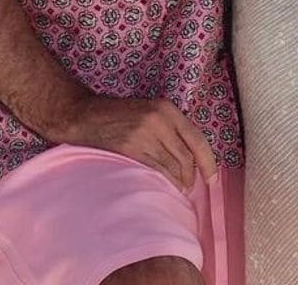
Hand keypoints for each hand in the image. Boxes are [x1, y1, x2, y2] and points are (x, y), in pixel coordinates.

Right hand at [60, 93, 217, 190]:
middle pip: (186, 158)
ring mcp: (144, 135)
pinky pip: (155, 173)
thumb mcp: (150, 112)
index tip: (213, 179)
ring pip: (172, 168)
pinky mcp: (130, 150)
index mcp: (167, 109)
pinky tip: (159, 186)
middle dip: (190, 177)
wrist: (84, 114)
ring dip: (177, 183)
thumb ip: (170, 129)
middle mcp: (159, 121)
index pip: (197, 140)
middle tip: (187, 187)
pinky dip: (161, 182)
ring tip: (174, 188)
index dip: (209, 162)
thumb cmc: (119, 115)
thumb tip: (192, 158)